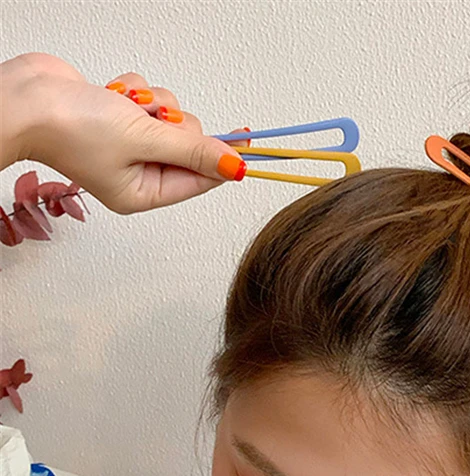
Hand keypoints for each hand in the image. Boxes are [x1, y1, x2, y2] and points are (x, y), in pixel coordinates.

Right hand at [1, 53, 247, 213]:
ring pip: (171, 118)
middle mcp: (138, 174)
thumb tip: (234, 166)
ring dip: (153, 104)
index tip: (248, 140)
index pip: (201, 180)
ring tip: (126, 105)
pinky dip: (136, 92)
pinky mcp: (120, 117)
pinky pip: (150, 101)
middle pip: (189, 145)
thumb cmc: (72, 126)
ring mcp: (128, 145)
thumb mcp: (145, 140)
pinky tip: (113, 94)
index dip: (224, 159)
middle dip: (176, 124)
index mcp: (144, 193)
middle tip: (155, 119)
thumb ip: (193, 151)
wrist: (24, 96)